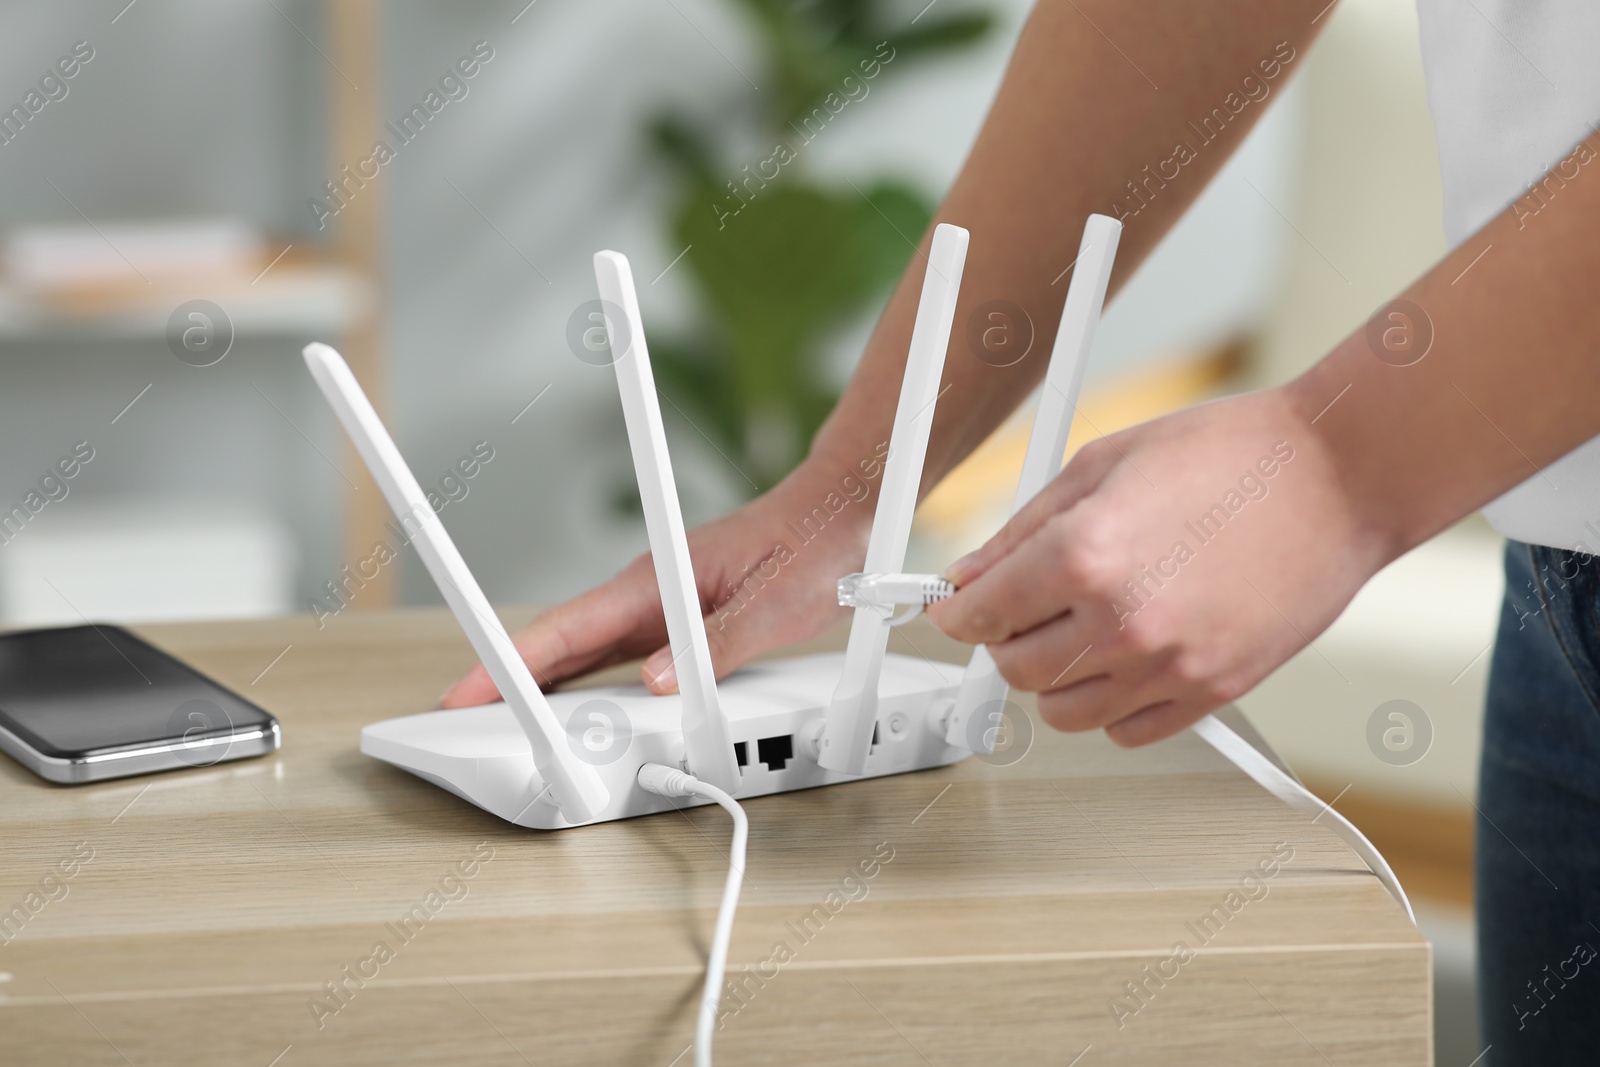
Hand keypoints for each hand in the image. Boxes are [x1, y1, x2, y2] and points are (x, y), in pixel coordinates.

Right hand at [439, 458, 875, 706]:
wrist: (838, 517)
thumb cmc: (811, 546)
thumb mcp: (777, 603)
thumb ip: (718, 644)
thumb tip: (661, 683)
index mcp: (659, 578)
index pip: (570, 624)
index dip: (516, 657)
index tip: (476, 686)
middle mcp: (648, 591)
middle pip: (561, 640)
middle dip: (508, 677)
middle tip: (460, 716)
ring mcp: (657, 606)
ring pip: (584, 651)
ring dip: (542, 685)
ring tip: (502, 723)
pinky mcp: (673, 622)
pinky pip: (616, 656)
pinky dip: (585, 683)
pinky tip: (571, 708)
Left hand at [926, 386, 1395, 745]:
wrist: (1339, 478)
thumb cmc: (1234, 455)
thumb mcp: (1103, 463)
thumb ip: (1023, 529)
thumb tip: (970, 575)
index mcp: (1085, 556)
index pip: (977, 615)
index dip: (955, 609)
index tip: (956, 606)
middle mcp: (1123, 621)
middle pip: (1014, 670)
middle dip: (1003, 639)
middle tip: (1019, 608)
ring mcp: (1170, 664)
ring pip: (1062, 712)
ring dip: (1051, 678)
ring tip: (1074, 632)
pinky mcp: (1212, 691)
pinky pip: (1126, 732)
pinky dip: (1108, 704)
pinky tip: (1122, 658)